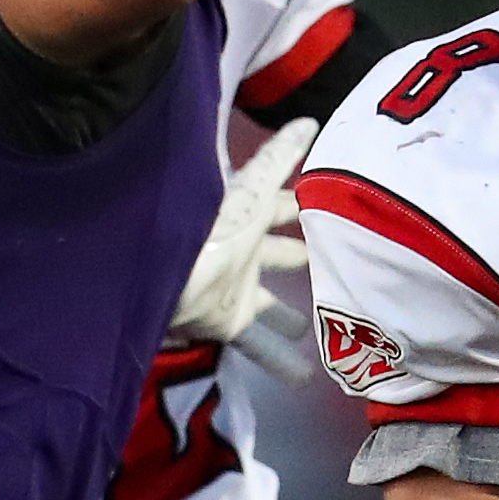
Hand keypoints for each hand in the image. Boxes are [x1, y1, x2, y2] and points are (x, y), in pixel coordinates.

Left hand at [169, 117, 315, 343]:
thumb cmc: (209, 222)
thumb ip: (279, 157)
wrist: (164, 269)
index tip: (333, 206)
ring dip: (293, 315)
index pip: (280, 204)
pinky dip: (279, 361)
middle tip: (334, 264)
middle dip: (303, 257)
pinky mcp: (228, 322)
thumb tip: (311, 120)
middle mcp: (244, 250)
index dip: (304, 203)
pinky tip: (303, 378)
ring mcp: (236, 289)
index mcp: (246, 212)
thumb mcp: (251, 185)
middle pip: (280, 254)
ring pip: (273, 305)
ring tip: (318, 326)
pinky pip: (259, 345)